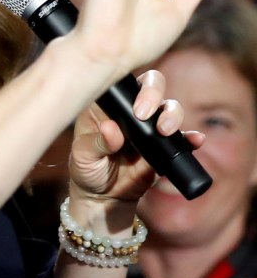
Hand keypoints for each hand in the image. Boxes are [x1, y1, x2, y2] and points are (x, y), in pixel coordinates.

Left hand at [68, 69, 204, 204]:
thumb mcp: (83, 156)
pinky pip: (182, 138)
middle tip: (147, 117)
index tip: (136, 110)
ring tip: (166, 132)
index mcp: (108, 104)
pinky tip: (195, 141)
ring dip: (173, 115)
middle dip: (155, 94)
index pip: (124, 81)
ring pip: (170, 108)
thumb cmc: (87, 169)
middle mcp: (131, 109)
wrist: (104, 196)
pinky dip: (190, 138)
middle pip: (152, 85)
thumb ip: (96, 143)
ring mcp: (150, 126)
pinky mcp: (164, 146)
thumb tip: (111, 129)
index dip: (134, 86)